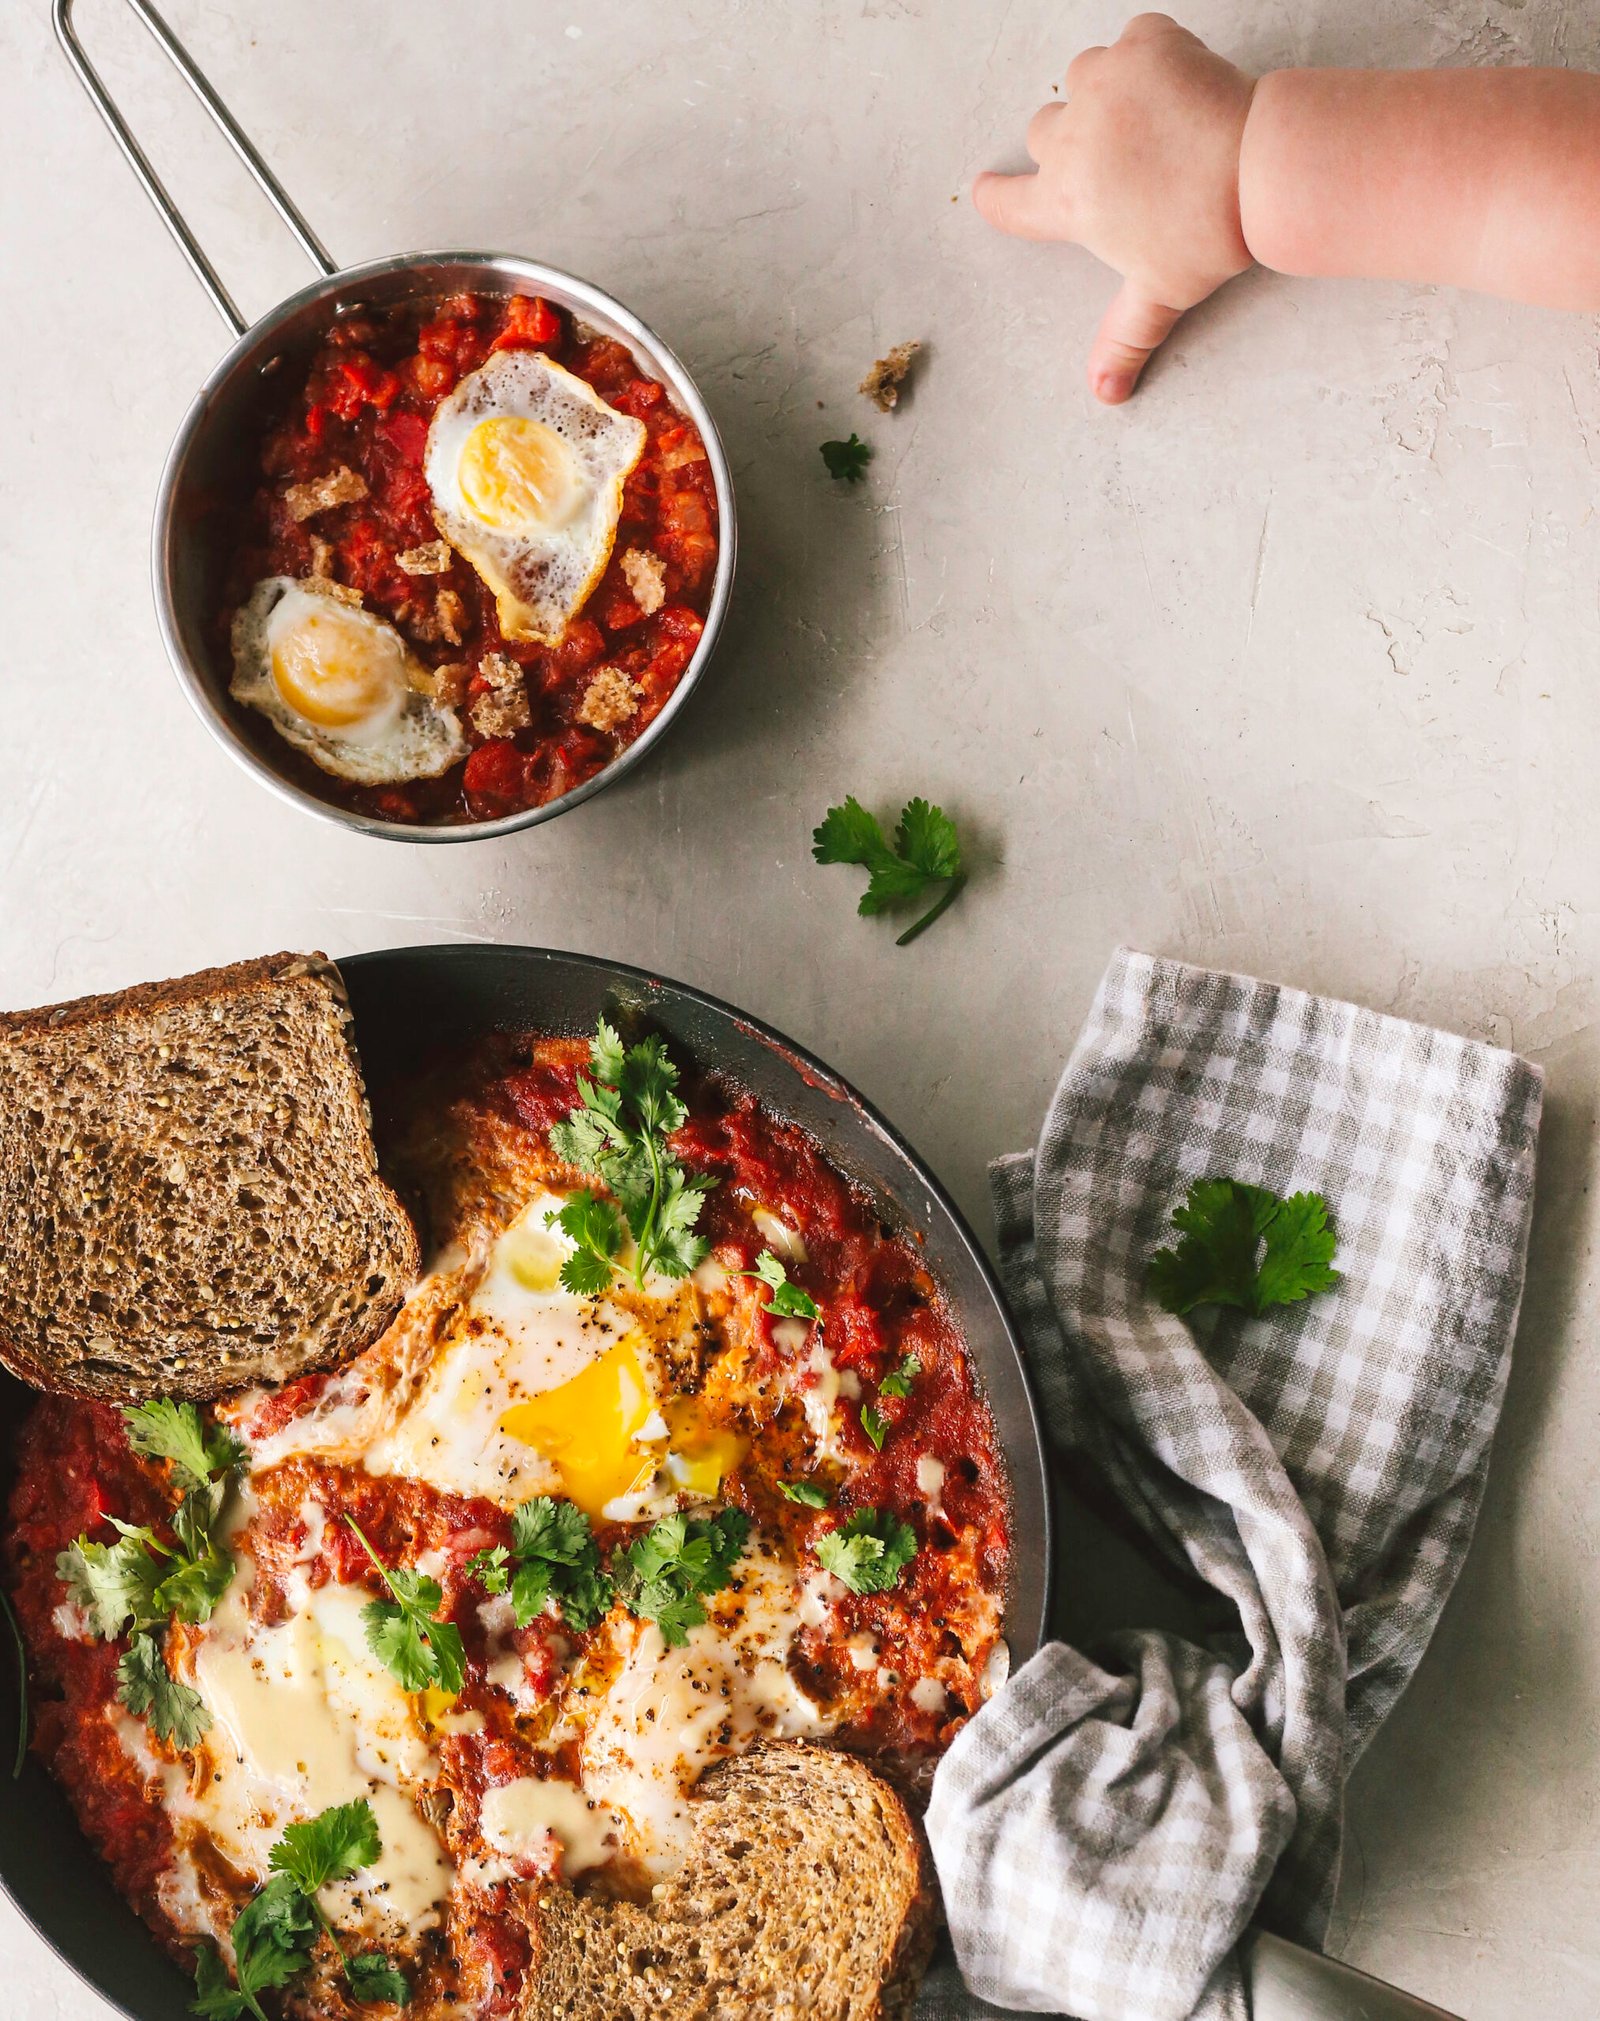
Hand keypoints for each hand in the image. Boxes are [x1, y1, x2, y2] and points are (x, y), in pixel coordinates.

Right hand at [974, 14, 1256, 403]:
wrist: (1259, 168)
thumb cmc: (1207, 233)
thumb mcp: (1160, 293)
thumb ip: (1124, 339)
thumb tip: (1104, 393)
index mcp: (1067, 202)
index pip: (1009, 203)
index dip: (997, 199)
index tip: (988, 190)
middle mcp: (1073, 139)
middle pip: (1042, 130)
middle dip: (1068, 142)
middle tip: (1112, 158)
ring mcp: (1105, 84)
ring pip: (1080, 77)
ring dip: (1101, 92)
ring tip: (1143, 117)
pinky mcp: (1145, 45)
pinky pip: (1134, 39)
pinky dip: (1150, 53)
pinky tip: (1175, 79)